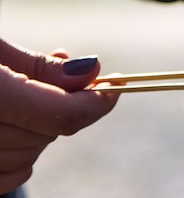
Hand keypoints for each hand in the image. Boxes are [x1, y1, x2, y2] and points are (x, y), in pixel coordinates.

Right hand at [0, 39, 117, 192]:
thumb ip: (35, 66)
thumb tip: (91, 72)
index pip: (57, 112)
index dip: (94, 101)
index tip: (113, 86)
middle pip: (45, 134)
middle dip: (60, 104)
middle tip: (56, 74)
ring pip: (26, 159)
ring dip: (38, 128)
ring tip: (20, 94)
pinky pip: (3, 177)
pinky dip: (15, 154)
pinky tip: (7, 121)